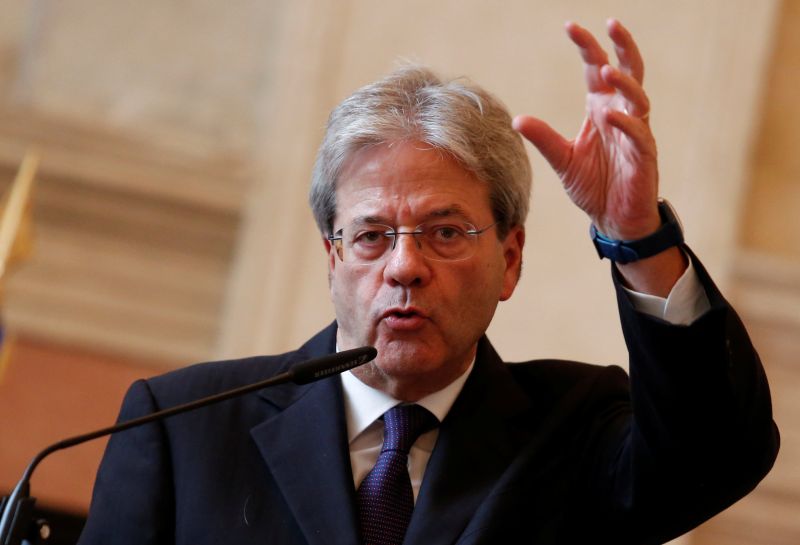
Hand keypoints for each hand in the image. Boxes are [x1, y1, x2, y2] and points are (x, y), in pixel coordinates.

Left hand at [513, 19, 658, 240]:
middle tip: (610, 23)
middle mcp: (621, 116)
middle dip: (621, 47)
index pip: (596, 71)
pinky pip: (639, 135)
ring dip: (624, 83)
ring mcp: (635, 135)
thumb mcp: (563, 160)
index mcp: (601, 111)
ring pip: (638, 99)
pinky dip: (627, 124)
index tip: (570, 26)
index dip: (587, 48)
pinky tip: (611, 116)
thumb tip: (518, 119)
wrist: (614, 220)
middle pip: (628, 72)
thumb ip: (544, 139)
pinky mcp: (644, 158)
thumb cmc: (594, 187)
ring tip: (606, 70)